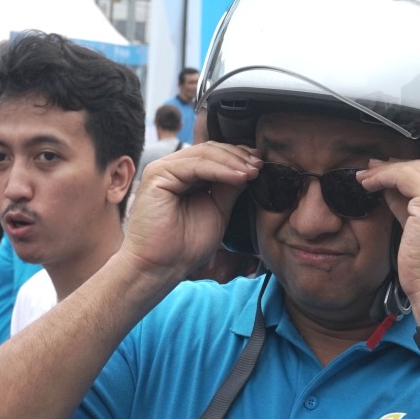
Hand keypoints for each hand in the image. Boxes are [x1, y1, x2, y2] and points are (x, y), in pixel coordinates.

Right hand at [123, 142, 261, 285]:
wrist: (161, 267)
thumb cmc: (185, 246)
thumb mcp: (218, 211)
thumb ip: (229, 188)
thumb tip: (250, 168)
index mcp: (185, 176)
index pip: (215, 157)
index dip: (239, 158)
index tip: (262, 167)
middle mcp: (172, 169)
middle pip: (210, 151)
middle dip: (239, 157)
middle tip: (260, 167)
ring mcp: (162, 169)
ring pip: (204, 155)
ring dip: (233, 162)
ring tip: (253, 173)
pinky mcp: (157, 175)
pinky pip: (195, 165)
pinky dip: (220, 170)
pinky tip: (239, 178)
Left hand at [357, 157, 419, 322]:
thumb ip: (413, 203)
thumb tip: (391, 184)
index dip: (413, 168)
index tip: (388, 170)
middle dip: (398, 166)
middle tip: (372, 170)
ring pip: (416, 170)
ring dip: (387, 172)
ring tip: (366, 178)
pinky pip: (405, 178)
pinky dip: (384, 178)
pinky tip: (370, 185)